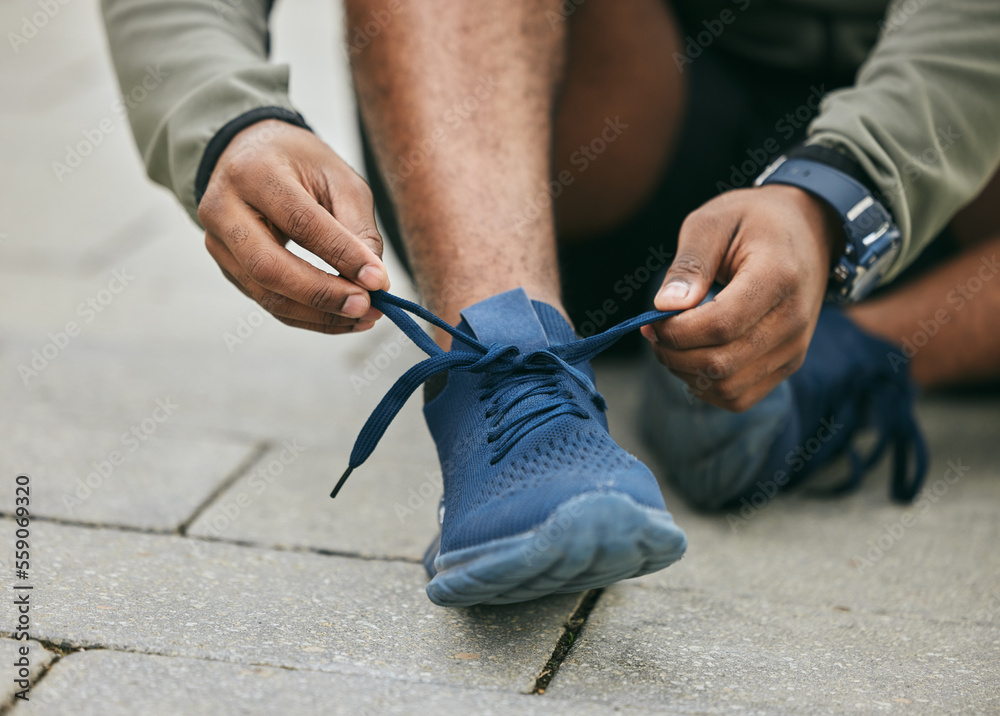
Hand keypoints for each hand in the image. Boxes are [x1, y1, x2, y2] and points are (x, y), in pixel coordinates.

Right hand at [198, 119, 389, 333]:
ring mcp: (218, 242)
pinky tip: (342, 318)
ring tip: (364, 317)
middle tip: (368, 307)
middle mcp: (223, 208)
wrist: (250, 156)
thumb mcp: (339, 179)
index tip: (378, 280)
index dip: (341, 255)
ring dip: (319, 315)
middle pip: (269, 267)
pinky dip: (308, 316)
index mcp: (254, 172)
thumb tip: (374, 281)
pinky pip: (268, 303)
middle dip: (324, 294)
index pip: (300, 222)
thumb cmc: (302, 165)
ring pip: (266, 294)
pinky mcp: (226, 267)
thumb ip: (357, 227)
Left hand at [641, 184, 840, 411]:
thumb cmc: (752, 220)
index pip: (720, 325)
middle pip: (721, 363)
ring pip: (728, 388)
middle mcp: (793, 320)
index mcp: (778, 277)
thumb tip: (665, 306)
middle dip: (673, 353)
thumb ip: (689, 264)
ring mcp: (794, 347)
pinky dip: (706, 386)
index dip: (676, 331)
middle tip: (654, 330)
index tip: (652, 318)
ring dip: (686, 372)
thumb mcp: (713, 222)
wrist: (808, 229)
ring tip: (673, 342)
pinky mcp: (788, 365)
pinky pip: (739, 397)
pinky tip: (693, 357)